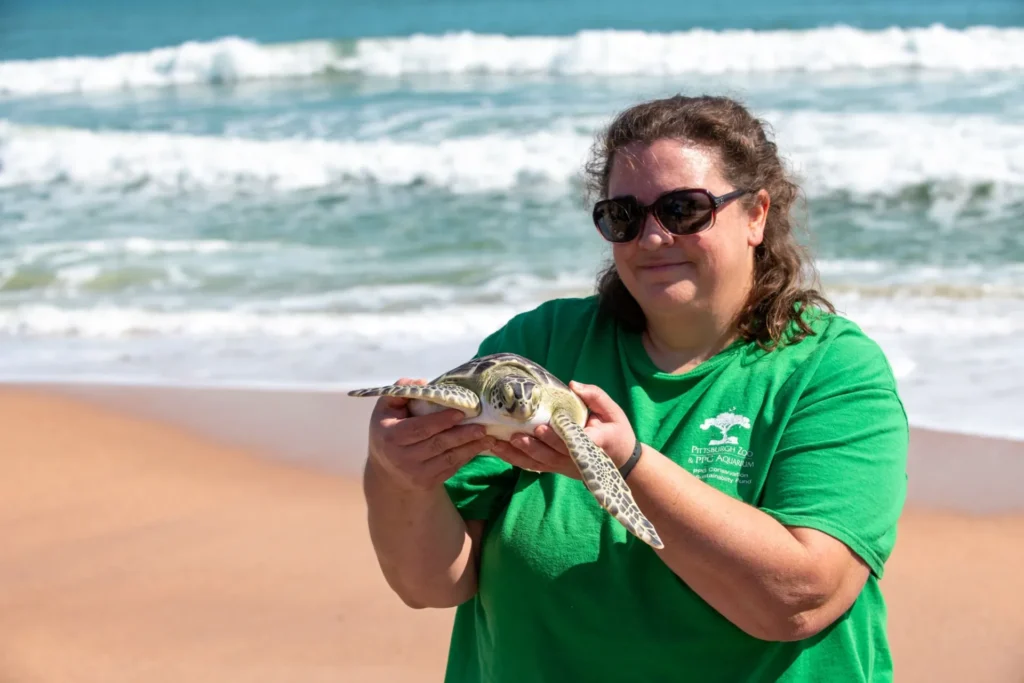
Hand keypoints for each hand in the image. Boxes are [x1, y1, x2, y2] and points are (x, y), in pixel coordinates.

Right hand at [366, 378, 495, 491]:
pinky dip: (467, 457)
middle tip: (482, 426)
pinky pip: (451, 468)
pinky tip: (479, 447)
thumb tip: (423, 383)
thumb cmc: (388, 430)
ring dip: (470, 447)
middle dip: (462, 435)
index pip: (419, 428)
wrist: (388, 471)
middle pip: (438, 444)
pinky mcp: (428, 482)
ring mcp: (417, 473)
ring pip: (448, 458)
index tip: (461, 413)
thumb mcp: (386, 409)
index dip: (440, 420)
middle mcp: (403, 458)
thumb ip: (401, 391)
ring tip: (488, 437)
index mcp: (391, 437)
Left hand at [491, 381, 636, 477]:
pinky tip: (498, 452)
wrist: (621, 462)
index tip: (544, 428)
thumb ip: (595, 396)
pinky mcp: (555, 469)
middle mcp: (577, 459)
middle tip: (516, 435)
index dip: (558, 437)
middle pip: (553, 454)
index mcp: (595, 443)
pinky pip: (534, 466)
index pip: (576, 442)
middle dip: (534, 445)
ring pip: (539, 463)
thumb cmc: (616, 432)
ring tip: (498, 444)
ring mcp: (564, 466)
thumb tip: (573, 384)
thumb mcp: (613, 411)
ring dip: (518, 454)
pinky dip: (516, 460)